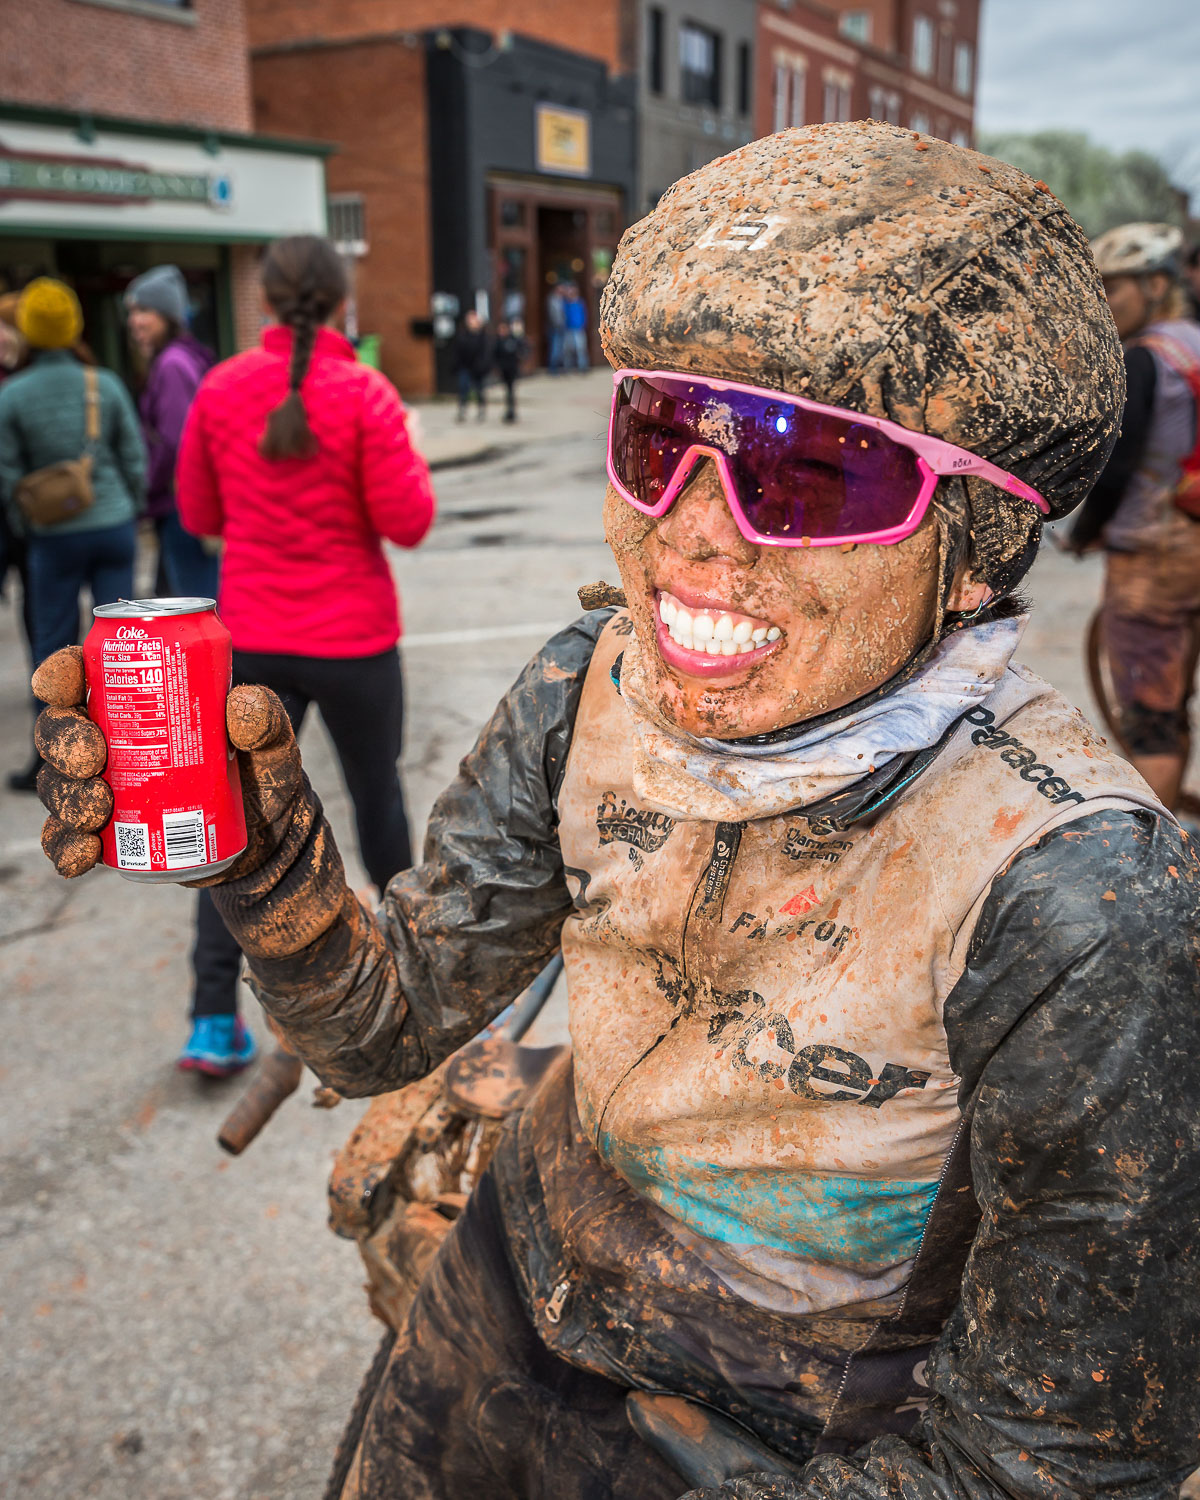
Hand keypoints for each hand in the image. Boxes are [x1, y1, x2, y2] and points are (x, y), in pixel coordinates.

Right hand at [33, 646, 304, 883]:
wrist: (270, 841)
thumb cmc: (264, 773)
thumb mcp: (274, 741)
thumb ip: (266, 718)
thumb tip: (242, 707)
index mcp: (140, 699)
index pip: (85, 673)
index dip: (61, 674)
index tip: (64, 687)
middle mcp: (110, 740)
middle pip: (60, 729)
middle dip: (64, 741)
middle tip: (92, 759)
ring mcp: (103, 788)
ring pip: (57, 784)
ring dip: (67, 795)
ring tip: (98, 806)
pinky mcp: (107, 834)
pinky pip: (68, 839)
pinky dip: (67, 847)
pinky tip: (85, 852)